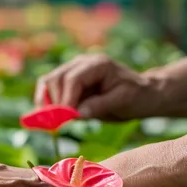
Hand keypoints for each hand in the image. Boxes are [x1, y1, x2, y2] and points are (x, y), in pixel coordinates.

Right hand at [36, 54, 161, 120]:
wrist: (140, 94)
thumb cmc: (136, 96)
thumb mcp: (122, 102)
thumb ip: (99, 105)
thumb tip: (77, 114)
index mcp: (98, 64)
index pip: (72, 79)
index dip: (65, 99)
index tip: (64, 119)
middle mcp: (82, 63)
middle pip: (55, 78)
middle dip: (52, 102)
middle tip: (55, 123)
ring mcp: (73, 70)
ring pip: (48, 82)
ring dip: (46, 102)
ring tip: (52, 121)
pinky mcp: (69, 81)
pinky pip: (50, 89)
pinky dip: (47, 103)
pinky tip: (52, 117)